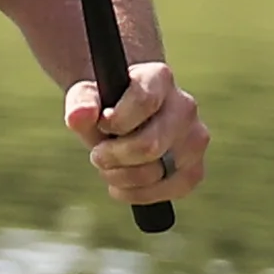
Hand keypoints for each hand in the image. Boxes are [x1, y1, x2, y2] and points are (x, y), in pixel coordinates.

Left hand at [64, 62, 208, 205]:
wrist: (123, 115)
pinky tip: (122, 187)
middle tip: (97, 154)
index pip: (143, 102)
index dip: (116, 121)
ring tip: (109, 167)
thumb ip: (81, 103)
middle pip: (149, 145)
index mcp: (158, 79)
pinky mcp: (195, 167)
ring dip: (122, 177)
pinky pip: (174, 190)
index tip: (101, 125)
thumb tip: (78, 116)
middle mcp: (185, 106)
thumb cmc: (104, 104)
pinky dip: (141, 194)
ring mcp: (195, 138)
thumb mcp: (86, 96)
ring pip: (159, 172)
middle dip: (113, 156)